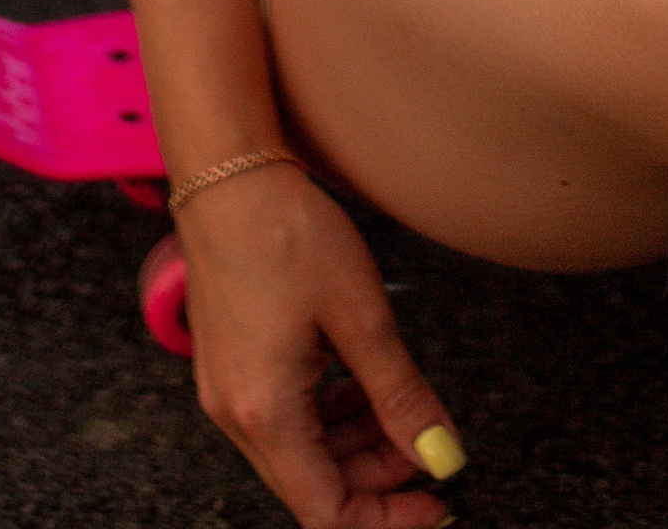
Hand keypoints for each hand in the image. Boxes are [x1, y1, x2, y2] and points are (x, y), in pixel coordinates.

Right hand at [179, 166, 462, 528]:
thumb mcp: (361, 314)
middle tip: (427, 445)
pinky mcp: (230, 364)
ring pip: (300, 451)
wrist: (227, 172)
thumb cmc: (286, 232)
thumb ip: (401, 395)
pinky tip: (360, 380)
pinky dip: (328, 413)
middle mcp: (237, 416)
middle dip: (376, 477)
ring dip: (354, 443)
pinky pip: (283, 415)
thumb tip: (440, 455)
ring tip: (400, 407)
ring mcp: (228, 391)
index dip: (387, 519)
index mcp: (266, 415)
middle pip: (313, 486)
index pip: (328, 513)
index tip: (436, 504)